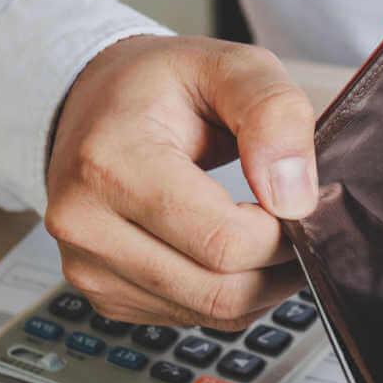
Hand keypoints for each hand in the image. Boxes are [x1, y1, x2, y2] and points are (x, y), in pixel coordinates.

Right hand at [44, 35, 317, 326]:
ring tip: (271, 232)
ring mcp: (88, 267)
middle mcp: (84, 224)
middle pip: (219, 291)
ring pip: (210, 314)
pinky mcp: (103, 295)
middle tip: (297, 224)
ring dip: (261, 284)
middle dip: (278, 266)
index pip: (223, 242)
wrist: (97, 102)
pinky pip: (192, 318)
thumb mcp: (230, 64)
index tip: (296, 199)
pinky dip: (229, 294)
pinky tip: (233, 250)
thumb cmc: (162, 84)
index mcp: (109, 163)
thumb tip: (295, 198)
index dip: (282, 233)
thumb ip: (274, 114)